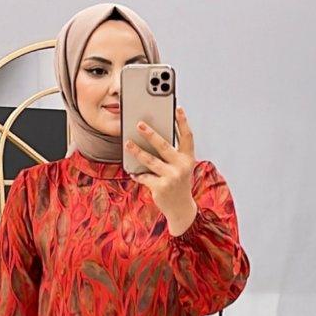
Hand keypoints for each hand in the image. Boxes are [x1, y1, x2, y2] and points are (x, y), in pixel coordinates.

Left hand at [126, 106, 198, 234]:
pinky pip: (144, 177)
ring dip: (137, 152)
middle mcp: (182, 166)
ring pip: (150, 160)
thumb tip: (152, 140)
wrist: (180, 207)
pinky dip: (138, 175)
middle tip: (139, 124)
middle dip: (150, 134)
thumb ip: (172, 155)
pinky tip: (133, 173)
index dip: (183, 121)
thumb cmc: (178, 183)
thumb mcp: (181, 167)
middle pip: (164, 145)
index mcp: (188, 158)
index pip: (187, 136)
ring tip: (128, 144)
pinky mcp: (160, 187)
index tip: (178, 107)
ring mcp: (171, 177)